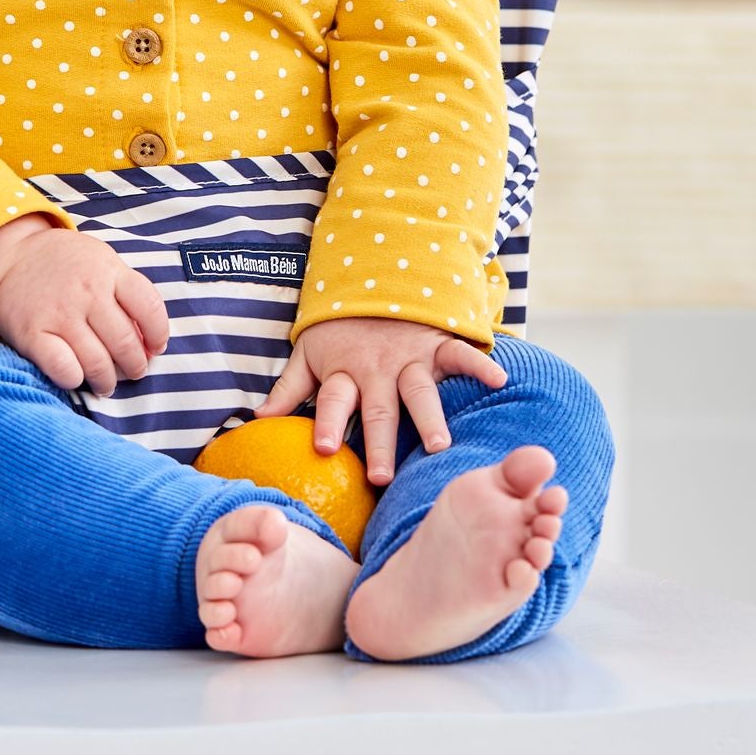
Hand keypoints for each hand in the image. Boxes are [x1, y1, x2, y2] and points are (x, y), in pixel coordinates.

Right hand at [0, 218, 170, 396]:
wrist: (11, 257)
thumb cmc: (65, 265)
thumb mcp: (101, 262)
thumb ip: (126, 293)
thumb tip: (148, 342)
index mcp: (109, 271)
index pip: (149, 308)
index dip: (158, 334)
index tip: (155, 348)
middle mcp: (86, 292)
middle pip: (125, 342)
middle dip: (135, 366)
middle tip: (133, 372)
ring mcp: (59, 313)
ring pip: (97, 363)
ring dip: (107, 381)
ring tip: (107, 384)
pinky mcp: (32, 333)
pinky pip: (63, 369)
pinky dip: (74, 379)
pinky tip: (76, 378)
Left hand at [258, 316, 506, 483]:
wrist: (374, 278)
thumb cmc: (339, 328)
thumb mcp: (308, 353)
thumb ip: (287, 388)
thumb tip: (257, 421)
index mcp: (344, 373)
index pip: (332, 401)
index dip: (325, 422)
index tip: (322, 448)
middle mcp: (377, 370)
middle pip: (377, 410)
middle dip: (379, 443)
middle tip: (382, 477)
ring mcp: (409, 358)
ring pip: (419, 392)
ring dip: (429, 418)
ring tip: (439, 447)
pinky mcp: (436, 345)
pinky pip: (460, 355)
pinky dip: (479, 365)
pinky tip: (498, 381)